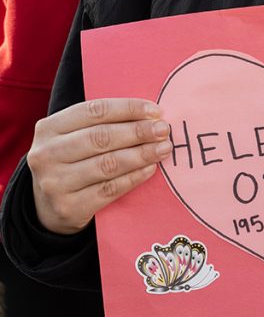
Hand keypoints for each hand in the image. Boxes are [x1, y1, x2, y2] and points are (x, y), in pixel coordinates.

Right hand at [28, 99, 171, 234]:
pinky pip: (110, 189)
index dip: (128, 109)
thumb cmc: (70, 162)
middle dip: (138, 132)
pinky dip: (134, 177)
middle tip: (163, 130)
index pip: (94, 111)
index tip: (155, 111)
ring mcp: (55, 183)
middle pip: (101, 137)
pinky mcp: (69, 207)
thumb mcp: (73, 137)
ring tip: (163, 148)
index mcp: (48, 128)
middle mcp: (47, 154)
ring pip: (107, 164)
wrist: (47, 207)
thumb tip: (150, 116)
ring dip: (141, 154)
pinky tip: (150, 169)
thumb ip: (103, 124)